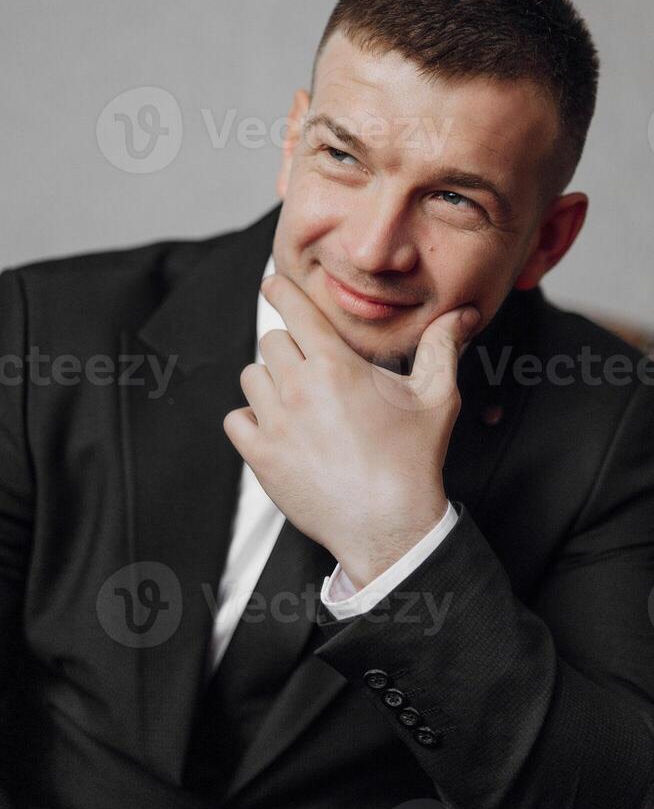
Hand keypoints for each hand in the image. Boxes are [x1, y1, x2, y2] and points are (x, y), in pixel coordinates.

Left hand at [223, 274, 478, 588]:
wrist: (389, 525)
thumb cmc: (413, 461)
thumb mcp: (437, 398)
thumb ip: (442, 348)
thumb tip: (462, 315)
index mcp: (336, 366)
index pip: (294, 309)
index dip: (281, 290)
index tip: (273, 284)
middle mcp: (299, 388)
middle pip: (272, 341)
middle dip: (290, 348)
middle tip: (312, 369)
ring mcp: (275, 423)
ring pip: (252, 377)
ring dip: (270, 382)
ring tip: (297, 401)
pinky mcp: (261, 456)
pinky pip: (235, 419)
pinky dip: (250, 420)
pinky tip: (276, 428)